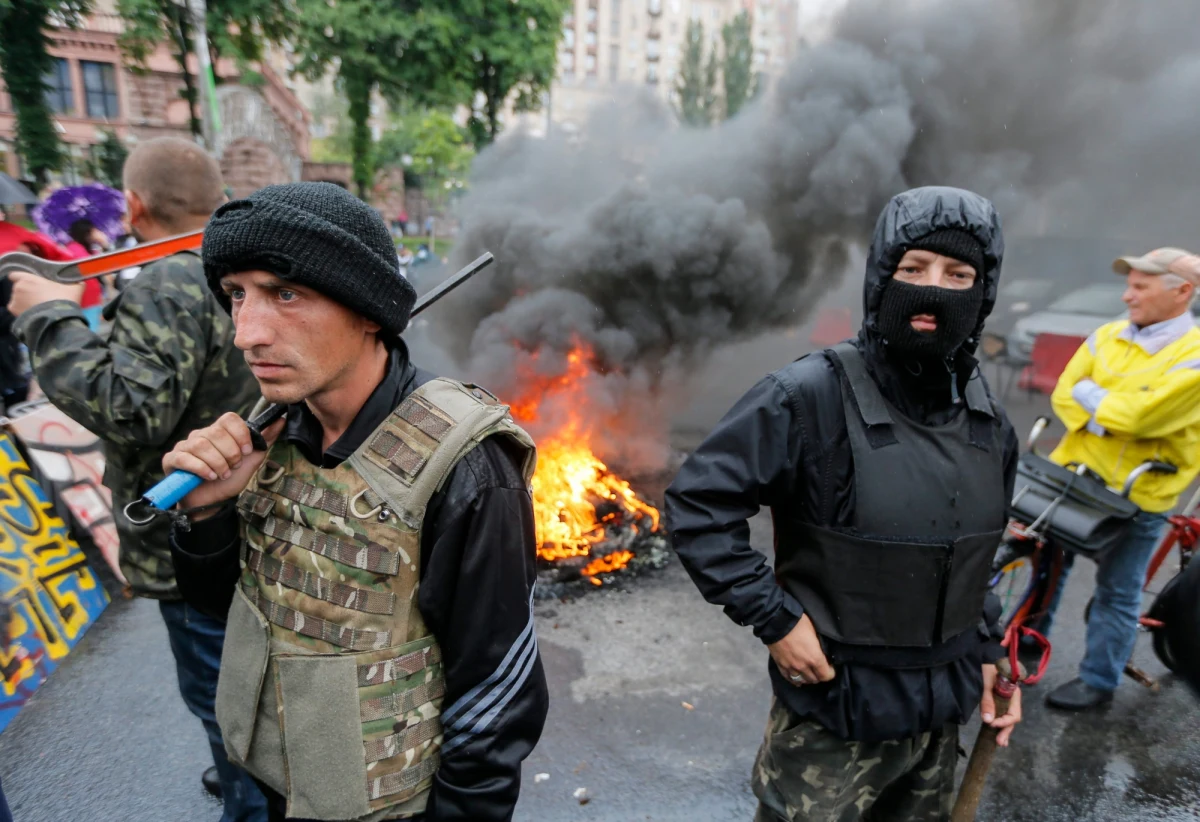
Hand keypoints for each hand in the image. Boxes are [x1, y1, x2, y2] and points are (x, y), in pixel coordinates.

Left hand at [6, 270, 84, 316]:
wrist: (58, 319)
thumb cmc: (64, 300)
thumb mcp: (75, 288)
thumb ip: (75, 283)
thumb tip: (80, 283)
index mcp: (28, 279)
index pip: (16, 275)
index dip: (23, 279)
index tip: (32, 284)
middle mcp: (18, 288)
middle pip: (19, 288)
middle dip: (27, 292)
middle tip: (41, 298)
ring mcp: (15, 300)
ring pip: (18, 299)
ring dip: (26, 302)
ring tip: (39, 308)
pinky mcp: (15, 312)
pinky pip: (18, 310)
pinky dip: (24, 312)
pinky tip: (35, 314)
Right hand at [161, 412, 285, 516]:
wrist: (212, 502)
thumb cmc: (230, 479)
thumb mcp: (252, 460)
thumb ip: (265, 440)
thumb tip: (281, 419)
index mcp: (219, 432)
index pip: (229, 418)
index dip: (240, 434)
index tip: (246, 451)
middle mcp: (201, 435)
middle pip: (216, 432)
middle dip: (230, 454)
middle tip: (233, 467)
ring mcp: (184, 446)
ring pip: (201, 445)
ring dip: (217, 463)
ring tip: (222, 475)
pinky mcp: (171, 459)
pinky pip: (184, 457)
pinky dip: (200, 468)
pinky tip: (209, 476)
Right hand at [769, 615, 835, 685]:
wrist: (777, 620)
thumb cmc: (798, 623)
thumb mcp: (815, 631)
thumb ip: (819, 645)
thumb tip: (822, 651)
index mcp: (815, 658)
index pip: (826, 676)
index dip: (830, 672)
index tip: (830, 667)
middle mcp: (803, 666)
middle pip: (814, 679)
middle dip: (819, 675)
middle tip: (819, 668)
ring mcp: (791, 667)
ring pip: (802, 680)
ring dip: (806, 678)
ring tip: (808, 672)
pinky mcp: (780, 665)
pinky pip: (789, 678)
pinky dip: (794, 679)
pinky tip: (796, 677)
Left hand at [980, 663, 1021, 746]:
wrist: (981, 653)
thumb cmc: (985, 666)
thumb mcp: (985, 682)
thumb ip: (987, 700)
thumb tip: (988, 720)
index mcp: (1013, 693)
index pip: (1013, 713)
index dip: (1004, 721)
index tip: (992, 724)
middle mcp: (1011, 697)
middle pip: (1012, 717)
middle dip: (1006, 730)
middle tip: (1000, 743)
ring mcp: (1005, 698)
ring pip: (1007, 716)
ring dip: (1004, 729)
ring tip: (1000, 742)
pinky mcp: (998, 698)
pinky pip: (1001, 712)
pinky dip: (999, 722)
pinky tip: (996, 731)